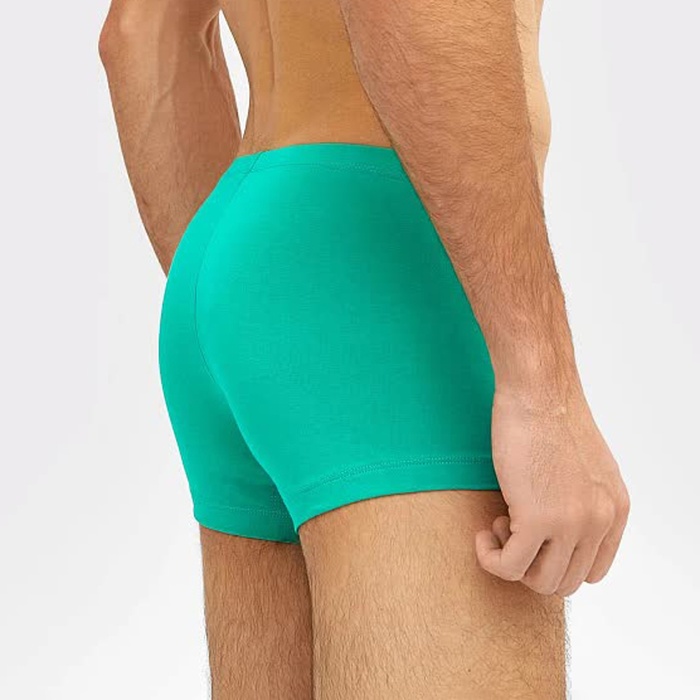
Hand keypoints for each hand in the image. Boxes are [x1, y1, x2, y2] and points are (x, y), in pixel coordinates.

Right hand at [475, 387, 629, 596]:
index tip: (531, 538)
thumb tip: (556, 527)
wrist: (537, 391)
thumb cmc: (549, 416)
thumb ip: (582, 501)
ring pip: (539, 582)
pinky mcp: (538, 519)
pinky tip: (482, 533)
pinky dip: (490, 557)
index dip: (554, 561)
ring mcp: (572, 523)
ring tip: (498, 525)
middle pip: (565, 581)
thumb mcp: (583, 467)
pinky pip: (508, 566)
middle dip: (531, 564)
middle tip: (510, 528)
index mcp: (615, 510)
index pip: (592, 570)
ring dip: (510, 562)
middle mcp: (600, 521)